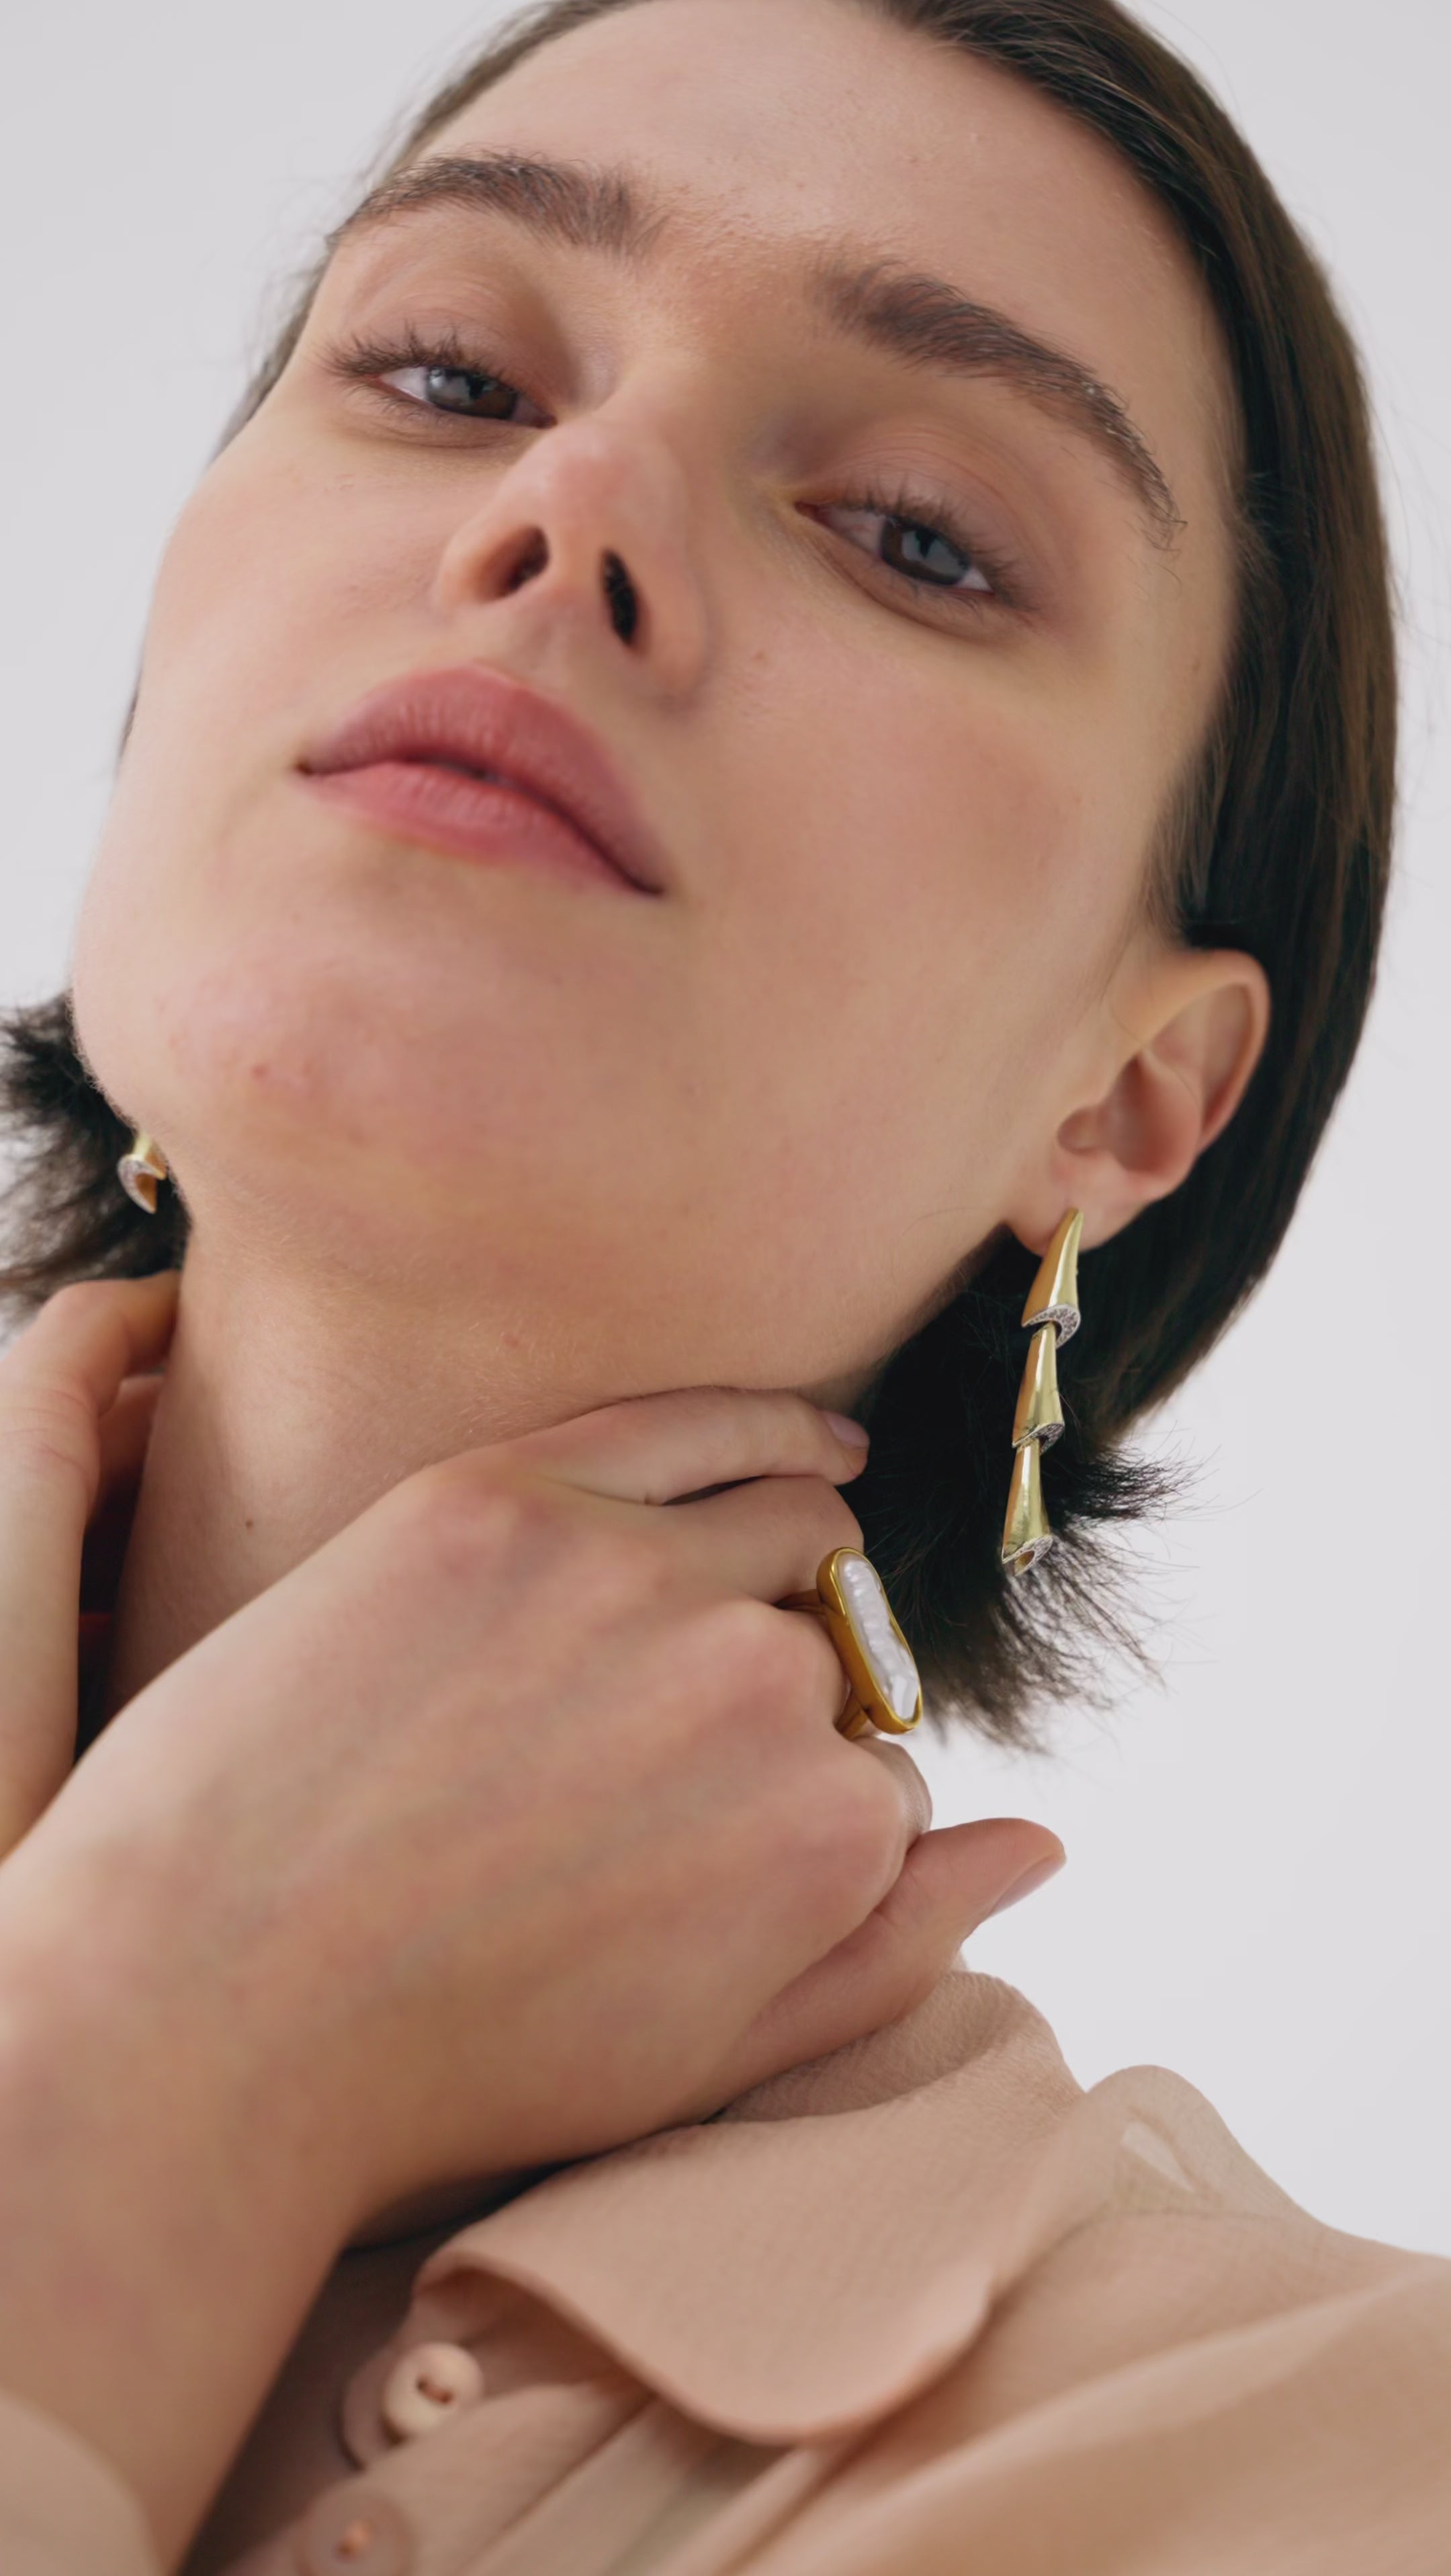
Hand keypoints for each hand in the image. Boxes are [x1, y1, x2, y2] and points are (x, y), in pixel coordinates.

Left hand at [0, 1356, 1061, 2552]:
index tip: (698, 1858)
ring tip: (699, 1625)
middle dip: (768, 1711)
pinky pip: (695, 1419)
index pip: (876, 1783)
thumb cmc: (450, 2065)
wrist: (201, 2010)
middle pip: (827, 1659)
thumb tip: (1043, 1841)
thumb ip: (894, 1951)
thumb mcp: (707, 2058)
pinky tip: (817, 1442)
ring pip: (787, 1533)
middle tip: (641, 1773)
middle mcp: (753, 1682)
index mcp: (823, 1833)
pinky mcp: (504, 1494)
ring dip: (777, 1572)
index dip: (793, 1825)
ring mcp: (625, 1571)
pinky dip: (774, 1423)